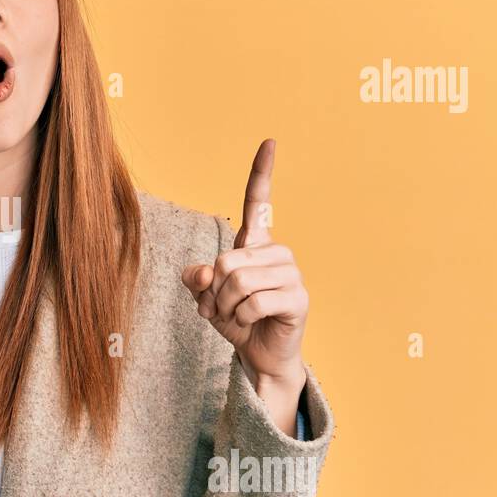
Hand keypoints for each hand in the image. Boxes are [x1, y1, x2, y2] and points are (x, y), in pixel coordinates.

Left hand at [181, 139, 307, 392]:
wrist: (258, 354)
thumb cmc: (236, 319)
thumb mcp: (206, 297)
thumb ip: (197, 280)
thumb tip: (203, 272)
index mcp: (255, 244)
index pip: (258, 202)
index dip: (262, 172)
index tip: (269, 142)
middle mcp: (277, 252)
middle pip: (226, 261)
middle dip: (214, 292)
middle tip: (222, 307)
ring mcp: (292, 274)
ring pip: (238, 282)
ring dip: (226, 307)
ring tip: (236, 316)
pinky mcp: (298, 298)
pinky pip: (253, 303)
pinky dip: (241, 319)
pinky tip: (251, 324)